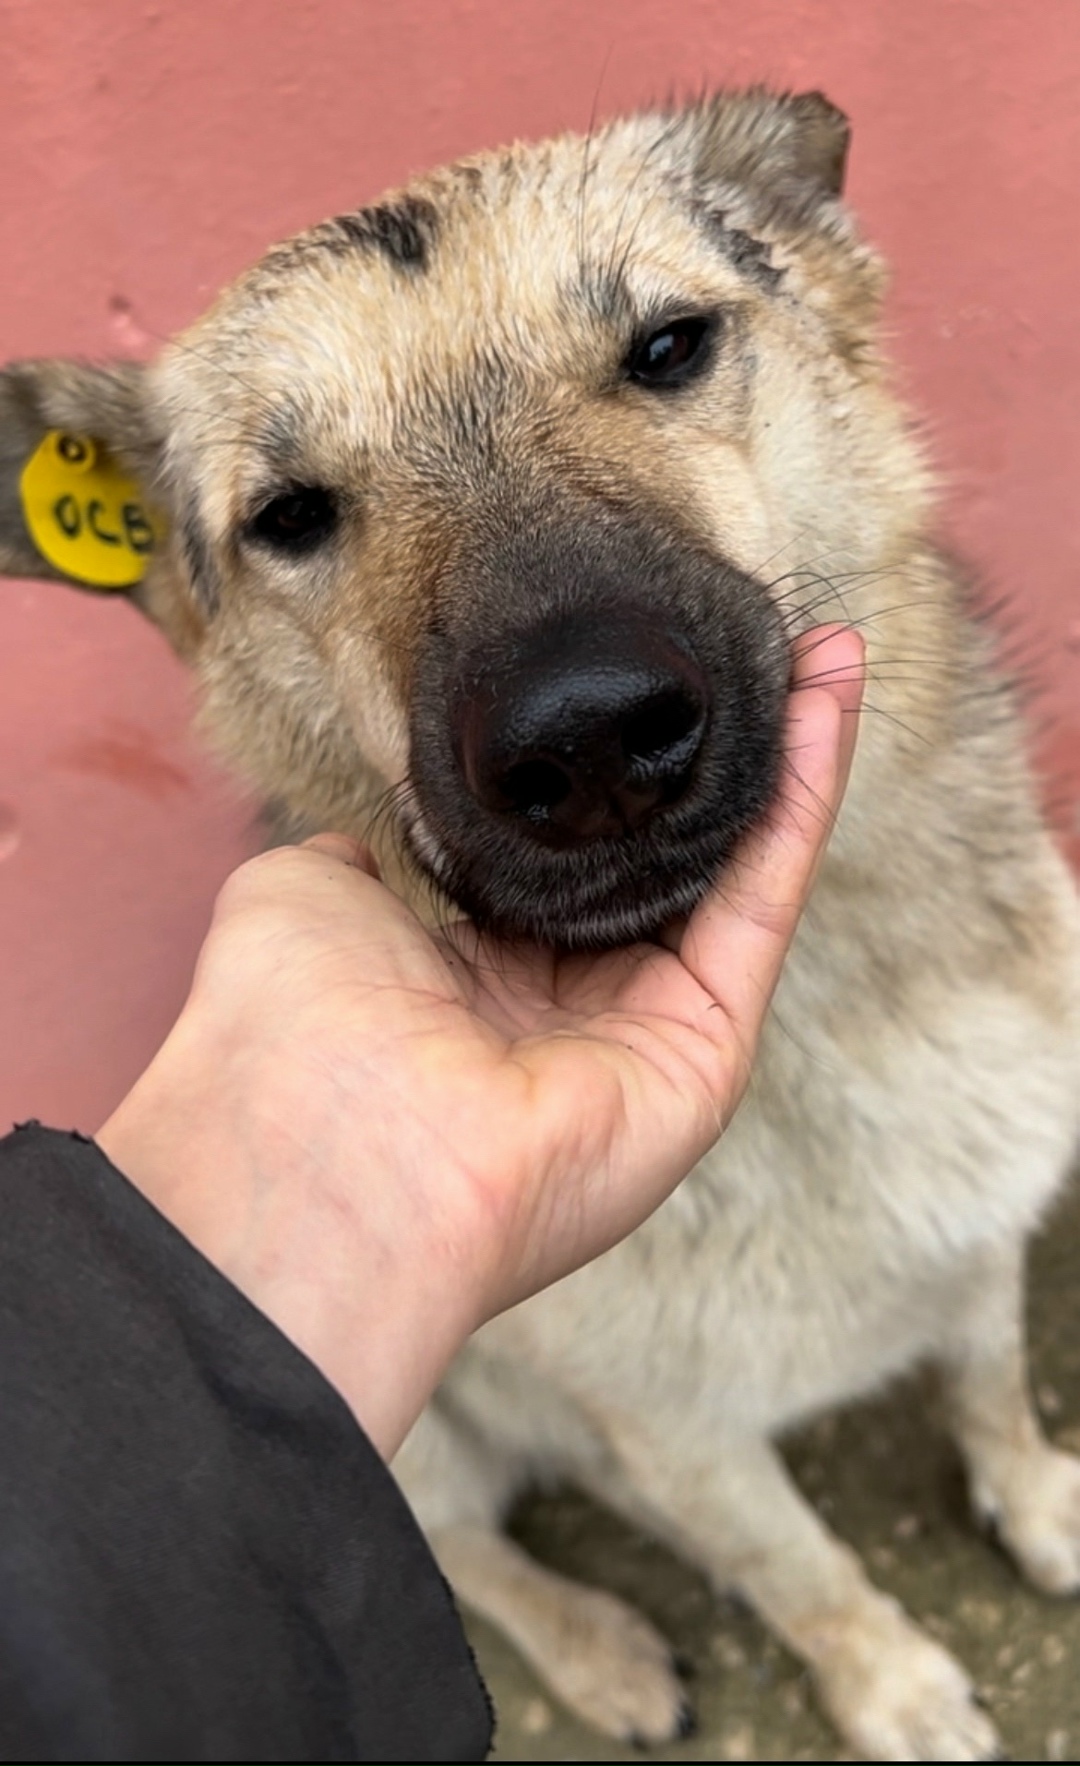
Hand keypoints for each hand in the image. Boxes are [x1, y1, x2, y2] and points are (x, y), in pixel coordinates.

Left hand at [98, 626, 862, 1457]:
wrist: (325, 1146)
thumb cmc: (288, 1030)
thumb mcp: (306, 891)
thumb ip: (364, 848)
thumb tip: (387, 830)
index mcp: (471, 973)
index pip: (566, 855)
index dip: (608, 771)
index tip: (640, 680)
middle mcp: (564, 1005)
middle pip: (666, 857)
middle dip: (711, 752)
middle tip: (758, 645)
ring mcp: (643, 1031)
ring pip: (732, 870)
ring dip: (784, 757)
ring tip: (823, 654)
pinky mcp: (704, 1050)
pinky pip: (762, 904)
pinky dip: (800, 801)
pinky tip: (820, 706)